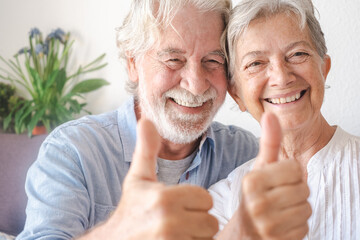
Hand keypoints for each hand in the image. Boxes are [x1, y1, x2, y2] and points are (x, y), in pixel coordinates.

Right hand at [79, 119, 217, 239]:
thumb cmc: (130, 210)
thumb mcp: (138, 179)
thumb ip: (146, 149)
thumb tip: (146, 120)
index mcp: (164, 198)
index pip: (206, 198)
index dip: (194, 202)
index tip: (177, 205)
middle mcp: (169, 223)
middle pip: (210, 221)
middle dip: (197, 221)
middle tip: (177, 221)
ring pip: (207, 238)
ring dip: (196, 236)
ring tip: (176, 233)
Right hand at [240, 112, 310, 239]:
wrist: (244, 232)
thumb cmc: (254, 196)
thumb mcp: (259, 167)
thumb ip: (268, 141)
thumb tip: (270, 114)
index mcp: (252, 181)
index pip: (294, 168)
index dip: (289, 174)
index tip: (275, 181)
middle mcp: (257, 203)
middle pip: (303, 189)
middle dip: (295, 192)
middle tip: (278, 197)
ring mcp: (267, 224)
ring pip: (306, 209)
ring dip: (297, 210)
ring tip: (280, 210)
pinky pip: (304, 228)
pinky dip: (297, 226)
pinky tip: (282, 224)